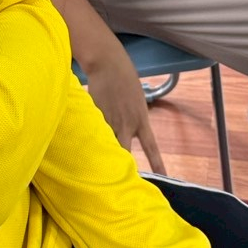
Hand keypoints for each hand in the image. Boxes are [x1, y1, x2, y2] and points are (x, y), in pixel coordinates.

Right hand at [82, 44, 165, 173]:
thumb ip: (132, 121)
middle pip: (125, 153)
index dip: (158, 165)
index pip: (151, 148)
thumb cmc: (125, 81)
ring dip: (104, 155)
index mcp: (141, 120)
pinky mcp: (94, 116)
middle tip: (123, 183)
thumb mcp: (136, 103)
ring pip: (107, 145)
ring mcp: (109, 121)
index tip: (163, 178)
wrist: (108, 64)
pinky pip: (93, 133)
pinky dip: (90, 139)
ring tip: (98, 169)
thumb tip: (125, 137)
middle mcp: (126, 124)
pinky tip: (84, 143)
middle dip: (123, 167)